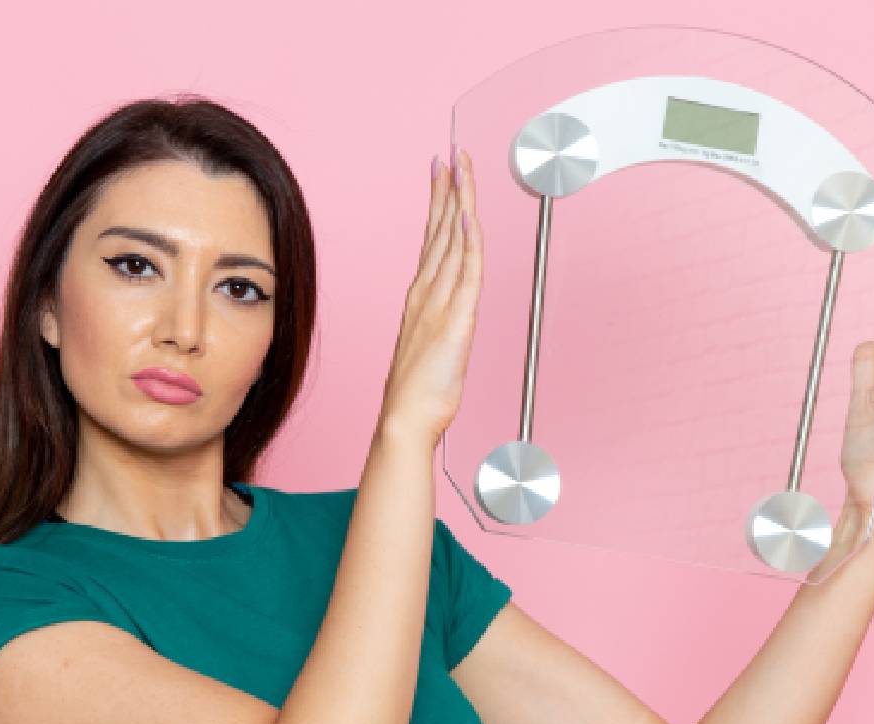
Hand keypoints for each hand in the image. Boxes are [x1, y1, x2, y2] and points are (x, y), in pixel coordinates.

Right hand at [377, 147, 483, 447]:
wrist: (405, 419)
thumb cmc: (417, 394)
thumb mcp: (430, 349)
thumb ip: (437, 324)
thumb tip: (448, 312)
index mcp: (421, 297)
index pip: (434, 239)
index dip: (440, 204)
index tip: (442, 174)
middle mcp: (426, 292)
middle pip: (441, 229)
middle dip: (448, 188)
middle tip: (451, 154)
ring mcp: (439, 302)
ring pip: (452, 240)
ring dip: (458, 200)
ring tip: (459, 166)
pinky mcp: (455, 319)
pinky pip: (465, 270)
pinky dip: (468, 240)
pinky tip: (469, 215)